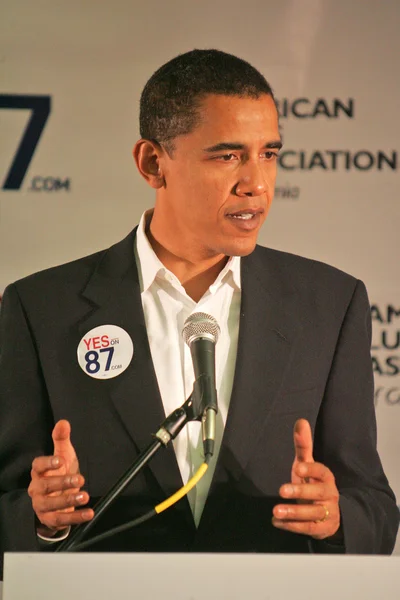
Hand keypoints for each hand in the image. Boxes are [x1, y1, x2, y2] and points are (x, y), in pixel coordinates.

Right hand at [28, 420, 93, 535]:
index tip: (61, 460)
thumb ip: (61, 439)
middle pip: (44, 486)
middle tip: (80, 480)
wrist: (58, 500)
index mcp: (39, 472)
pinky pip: (61, 520)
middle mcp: (37, 489)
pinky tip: (89, 513)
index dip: (48, 463)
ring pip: (51, 505)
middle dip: (62, 483)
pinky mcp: (50, 519)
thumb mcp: (63, 455)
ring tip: (85, 496)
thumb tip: (63, 422)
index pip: (38, 466)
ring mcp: (42, 505)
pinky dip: (75, 518)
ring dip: (68, 502)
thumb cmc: (60, 473)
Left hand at [272, 418, 340, 539]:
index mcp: (326, 477)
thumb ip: (303, 446)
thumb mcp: (307, 465)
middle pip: (318, 493)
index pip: (322, 471)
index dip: (311, 469)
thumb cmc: (313, 483)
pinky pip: (308, 528)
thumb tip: (300, 421)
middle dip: (300, 491)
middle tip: (281, 490)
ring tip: (275, 511)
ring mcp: (327, 512)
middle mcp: (329, 494)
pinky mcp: (322, 528)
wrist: (329, 513)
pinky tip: (276, 522)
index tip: (298, 467)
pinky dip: (292, 526)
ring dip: (294, 513)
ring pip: (313, 513)